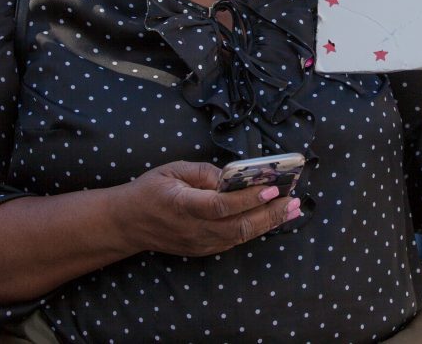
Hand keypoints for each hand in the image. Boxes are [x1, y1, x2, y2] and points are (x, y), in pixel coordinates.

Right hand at [109, 161, 298, 255]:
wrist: (127, 223)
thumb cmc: (150, 190)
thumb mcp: (173, 170)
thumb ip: (203, 172)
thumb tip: (233, 175)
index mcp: (182, 205)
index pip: (221, 206)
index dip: (248, 199)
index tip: (271, 188)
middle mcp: (193, 229)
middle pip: (238, 227)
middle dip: (270, 214)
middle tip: (294, 200)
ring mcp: (199, 243)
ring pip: (241, 238)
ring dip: (269, 223)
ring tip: (293, 209)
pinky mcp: (204, 249)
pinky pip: (235, 241)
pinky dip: (257, 230)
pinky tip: (273, 218)